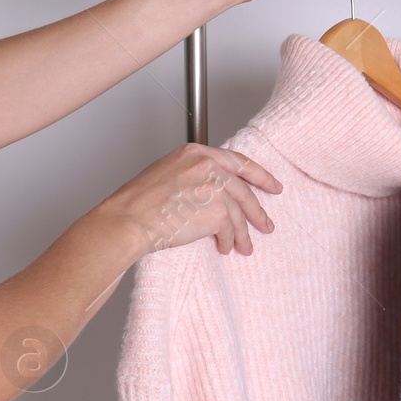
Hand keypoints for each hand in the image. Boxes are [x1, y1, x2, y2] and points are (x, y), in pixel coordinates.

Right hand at [95, 144, 282, 258]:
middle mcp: (209, 165)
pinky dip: (230, 241)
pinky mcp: (217, 211)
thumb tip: (212, 189)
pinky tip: (226, 247)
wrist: (128, 220)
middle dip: (257, 210)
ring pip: (240, 213)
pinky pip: (231, 229)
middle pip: (244, 189)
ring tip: (246, 246)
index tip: (272, 185)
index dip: (259, 175)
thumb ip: (195, 174)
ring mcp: (215, 187)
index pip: (237, 161)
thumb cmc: (137, 201)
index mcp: (196, 153)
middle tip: (266, 222)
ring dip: (244, 233)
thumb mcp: (168, 172)